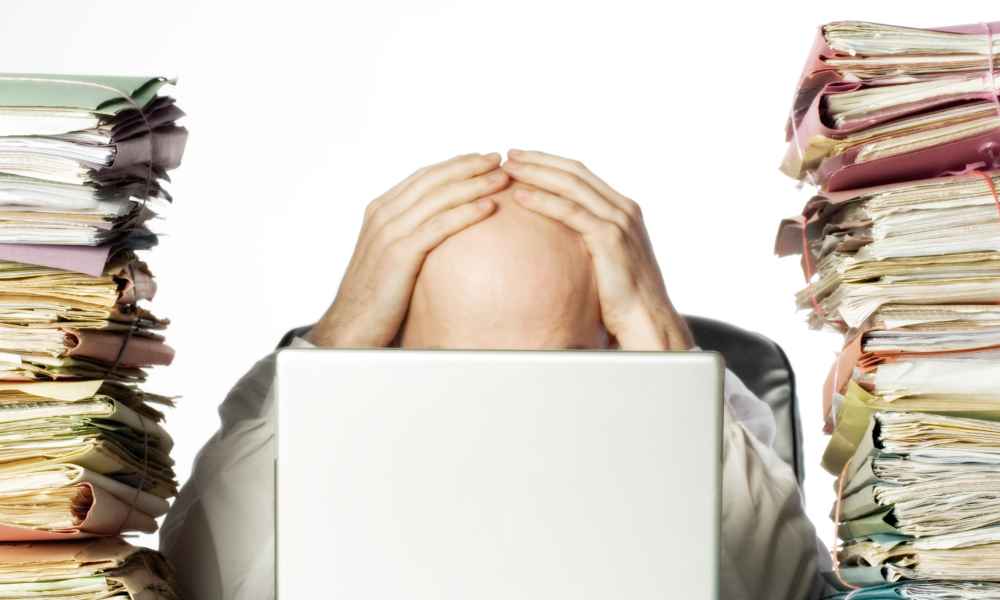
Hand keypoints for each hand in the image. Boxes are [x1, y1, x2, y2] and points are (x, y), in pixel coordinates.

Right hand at [307, 153, 507, 346]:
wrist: (351, 326)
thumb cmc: (375, 298)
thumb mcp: (391, 257)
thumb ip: (410, 236)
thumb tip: (440, 231)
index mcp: (380, 211)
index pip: (423, 177)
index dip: (454, 165)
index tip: (481, 159)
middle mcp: (383, 215)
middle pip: (433, 180)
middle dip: (468, 166)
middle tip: (498, 158)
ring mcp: (390, 232)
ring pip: (439, 198)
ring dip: (474, 184)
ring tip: (502, 178)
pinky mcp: (400, 254)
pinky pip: (440, 226)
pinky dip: (466, 213)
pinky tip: (490, 206)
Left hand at [501, 149, 692, 350]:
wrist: (647, 319)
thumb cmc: (624, 298)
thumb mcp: (607, 261)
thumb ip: (589, 242)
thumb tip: (560, 242)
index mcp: (623, 210)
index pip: (582, 175)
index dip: (550, 164)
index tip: (523, 159)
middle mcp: (623, 209)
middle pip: (574, 173)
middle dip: (539, 160)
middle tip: (509, 154)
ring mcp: (618, 221)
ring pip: (571, 186)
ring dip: (537, 173)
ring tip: (508, 169)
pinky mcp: (610, 238)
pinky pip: (570, 212)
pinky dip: (544, 201)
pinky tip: (521, 197)